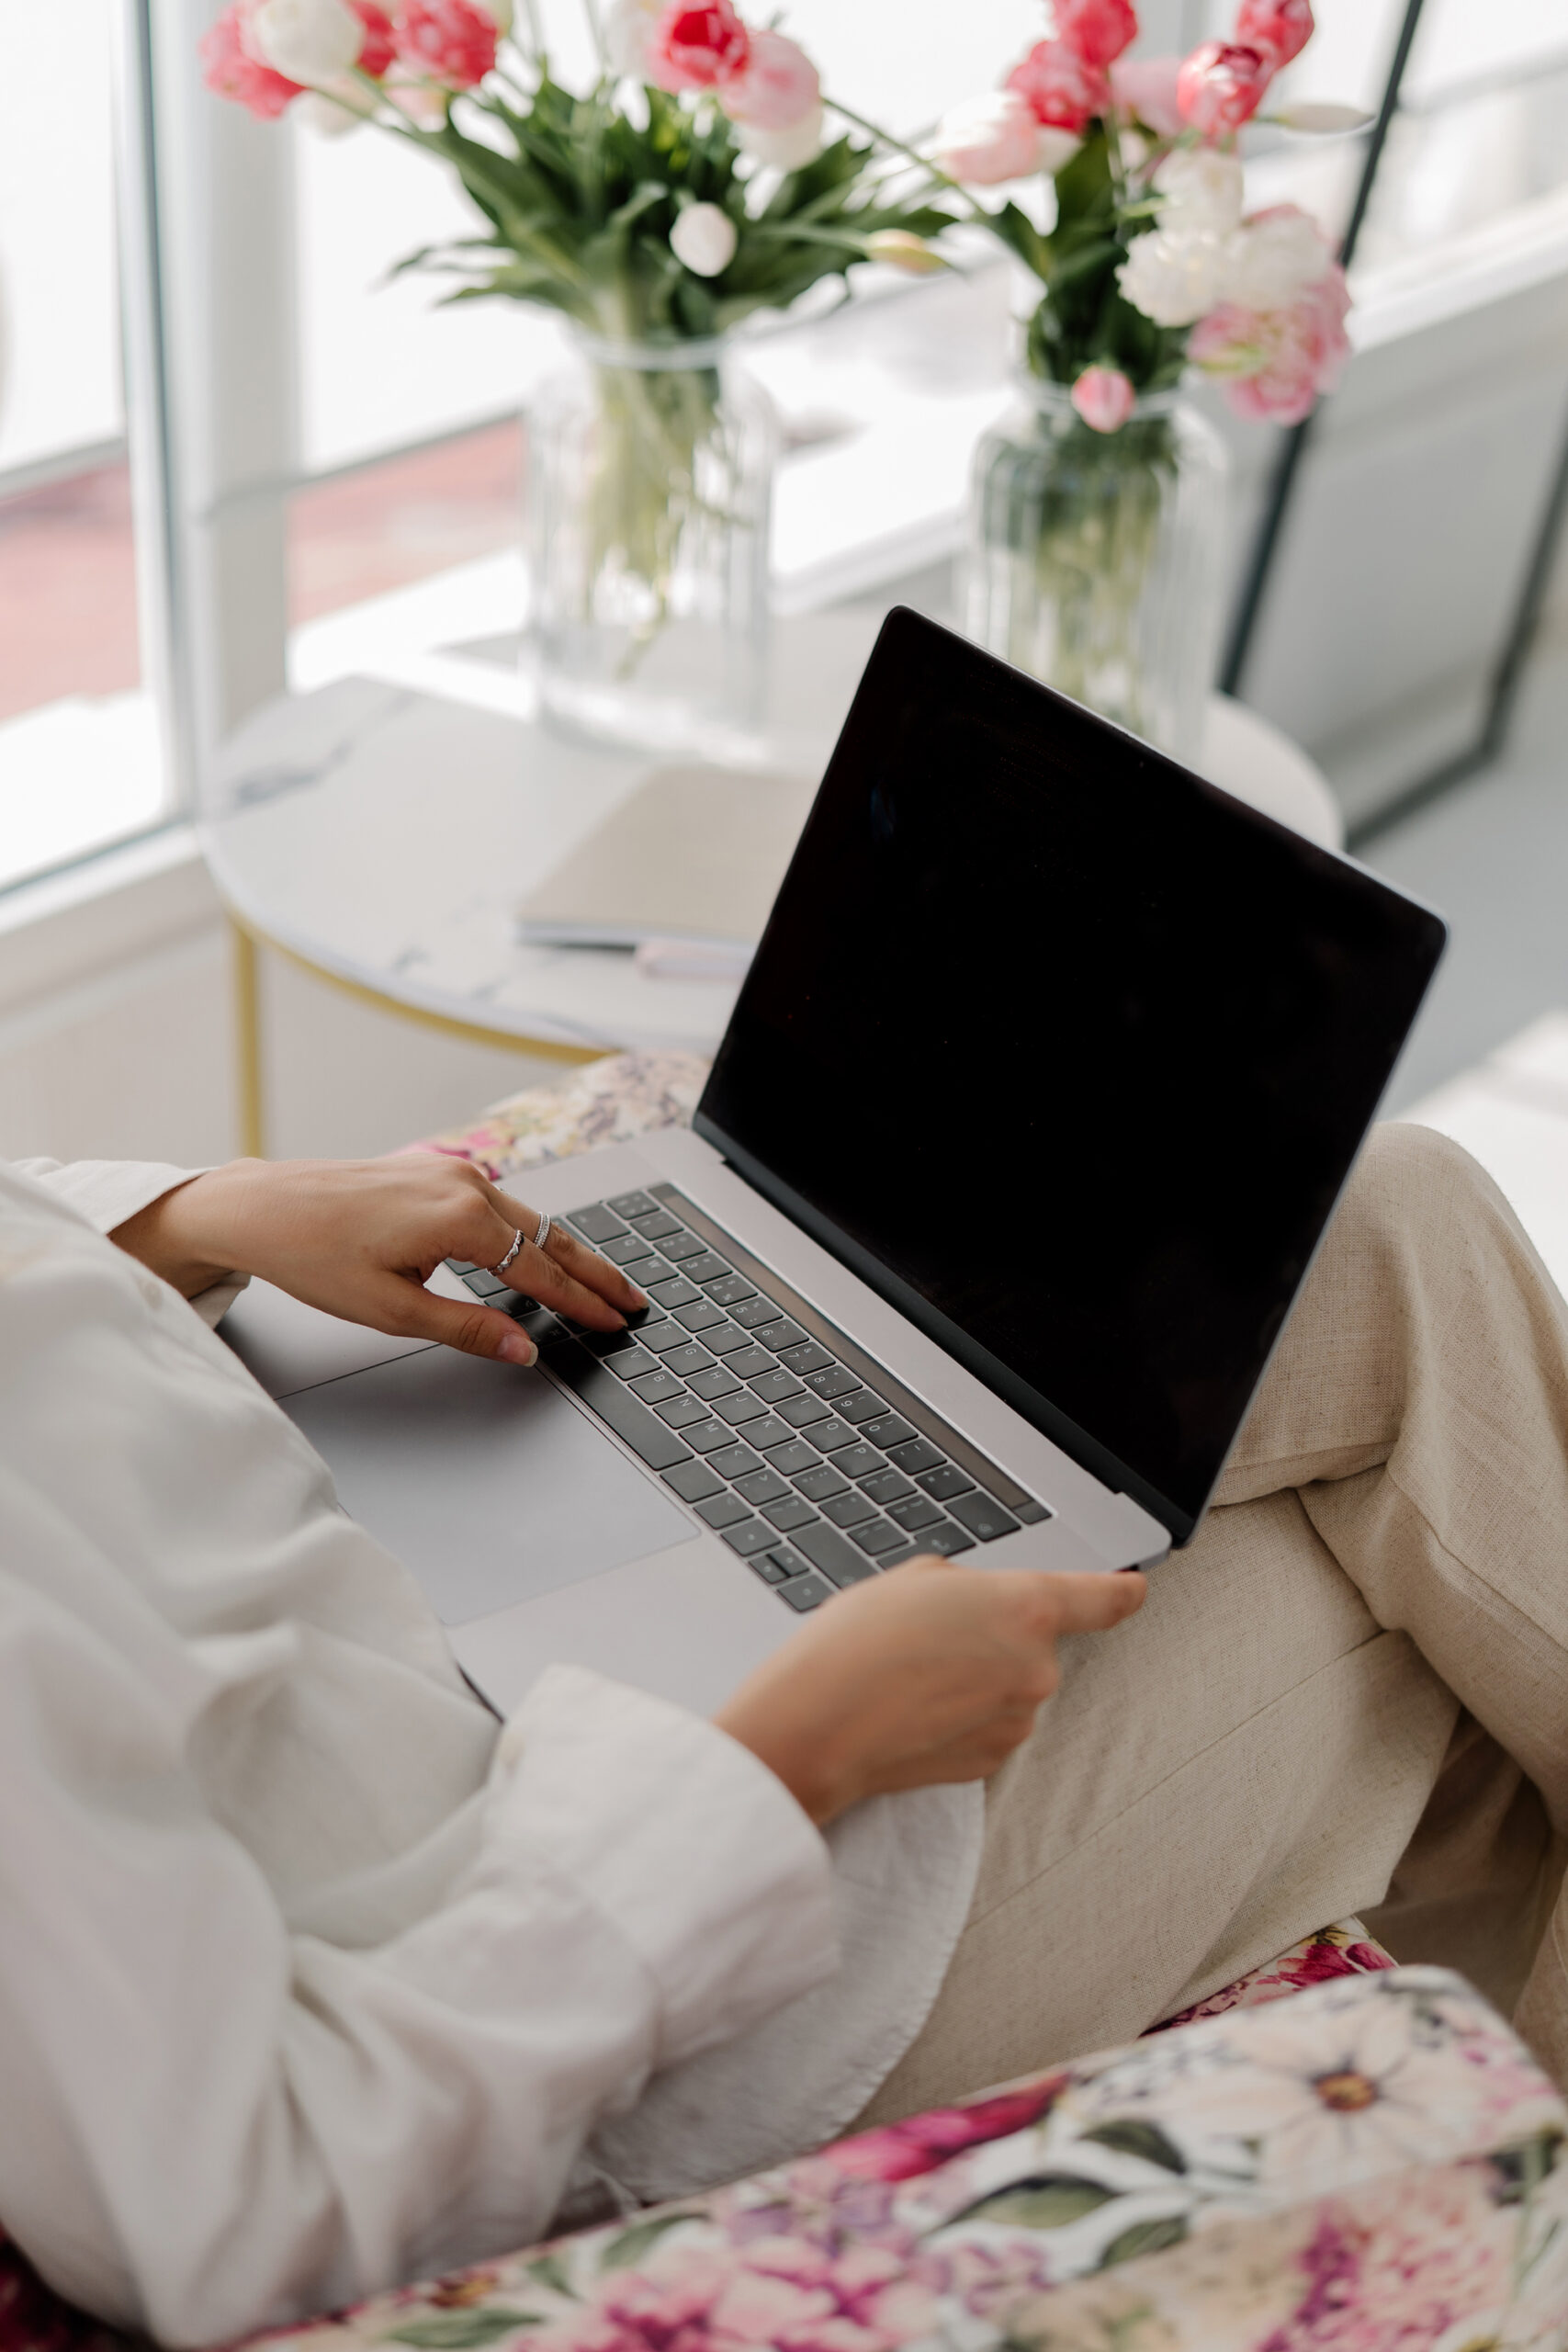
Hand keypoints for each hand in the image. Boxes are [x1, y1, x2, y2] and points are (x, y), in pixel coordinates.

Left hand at [109, 1155, 646, 1364]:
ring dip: (567, 1251)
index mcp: (460, 1219)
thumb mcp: (392, 1310)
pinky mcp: (435, 1168)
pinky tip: (542, 1250)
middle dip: (595, 1272)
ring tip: (601, 1280)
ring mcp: (451, 1170)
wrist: (262, 1207)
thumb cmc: (314, 1255)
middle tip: (632, 1301)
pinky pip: (500, 1203)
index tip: (613, 1323)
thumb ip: (467, 1328)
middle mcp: (465, 1184)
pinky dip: (531, 1231)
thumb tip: (521, 1350)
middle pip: (550, 1237)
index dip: (582, 1303)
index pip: (539, 1272)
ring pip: (528, 1218)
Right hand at [714, 1555, 1144, 1825]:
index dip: (1120, 1589)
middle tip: (926, 1635)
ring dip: (969, 1680)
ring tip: (906, 1676)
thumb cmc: (857, 1644)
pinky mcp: (988, 1764)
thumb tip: (975, 1611)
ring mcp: (1015, 1722)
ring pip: (1005, 1688)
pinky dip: (956, 1719)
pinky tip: (909, 1711)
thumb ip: (970, 1588)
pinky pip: (985, 1728)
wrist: (819, 1726)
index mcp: (1026, 1608)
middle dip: (988, 1638)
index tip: (1134, 1588)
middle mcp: (1036, 1669)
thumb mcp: (915, 1579)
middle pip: (1031, 1644)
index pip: (1100, 1597)